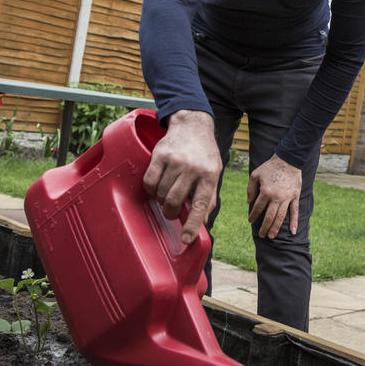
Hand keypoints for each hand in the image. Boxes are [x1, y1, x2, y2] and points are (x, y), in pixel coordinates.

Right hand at [142, 109, 221, 245]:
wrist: (192, 125)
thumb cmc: (204, 154)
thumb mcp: (214, 173)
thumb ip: (209, 197)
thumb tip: (203, 222)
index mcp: (209, 175)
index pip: (201, 205)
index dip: (193, 224)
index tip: (186, 239)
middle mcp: (192, 168)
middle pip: (175, 201)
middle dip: (171, 212)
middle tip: (172, 212)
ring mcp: (175, 161)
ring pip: (161, 193)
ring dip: (161, 200)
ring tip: (167, 194)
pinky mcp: (159, 155)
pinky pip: (149, 182)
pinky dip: (151, 190)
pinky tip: (157, 187)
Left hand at [247, 153, 301, 238]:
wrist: (288, 160)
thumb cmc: (270, 167)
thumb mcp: (255, 174)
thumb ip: (250, 189)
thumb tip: (249, 203)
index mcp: (265, 191)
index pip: (257, 208)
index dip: (253, 216)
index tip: (250, 221)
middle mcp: (276, 197)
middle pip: (269, 217)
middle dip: (264, 227)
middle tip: (261, 235)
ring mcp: (287, 198)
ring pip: (280, 217)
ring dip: (275, 228)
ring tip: (271, 236)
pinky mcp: (295, 197)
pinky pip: (294, 211)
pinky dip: (294, 222)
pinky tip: (292, 231)